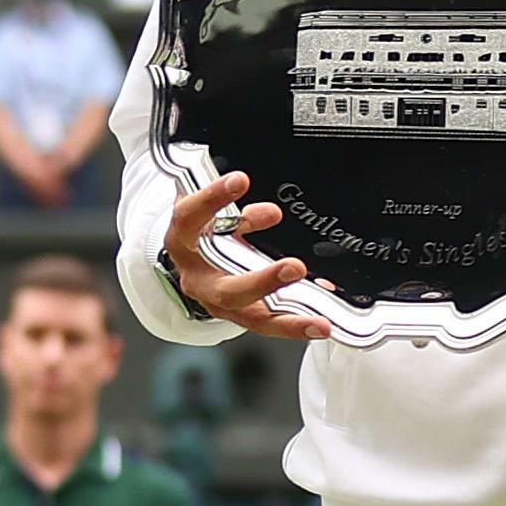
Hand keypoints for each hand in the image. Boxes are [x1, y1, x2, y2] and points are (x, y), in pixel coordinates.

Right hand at [161, 167, 314, 332]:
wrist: (189, 260)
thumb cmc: (201, 232)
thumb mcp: (212, 212)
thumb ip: (239, 211)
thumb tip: (271, 214)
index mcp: (182, 243)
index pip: (190, 220)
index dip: (212, 200)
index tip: (239, 181)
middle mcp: (198, 281)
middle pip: (227, 290)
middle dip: (263, 282)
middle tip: (294, 268)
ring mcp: (220, 304)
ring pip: (253, 318)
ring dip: (289, 322)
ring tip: (320, 323)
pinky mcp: (241, 316)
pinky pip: (269, 324)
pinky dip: (297, 325)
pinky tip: (322, 323)